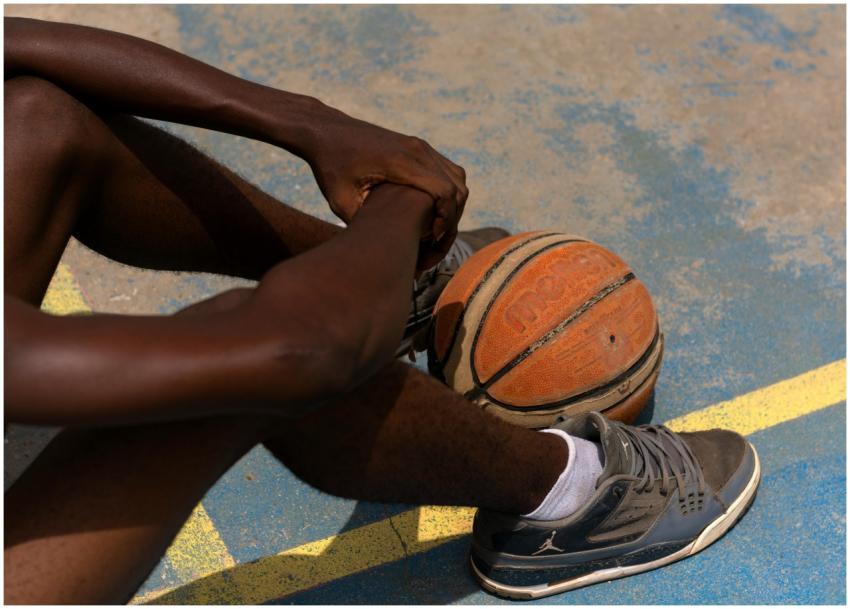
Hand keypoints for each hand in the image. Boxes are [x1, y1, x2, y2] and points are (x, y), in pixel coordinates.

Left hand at [302, 106, 467, 249]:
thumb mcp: (340, 201)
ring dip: (453, 204)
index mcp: (402, 163)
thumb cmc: (330, 167)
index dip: (446, 220)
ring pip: (457, 178)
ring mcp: (420, 145)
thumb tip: (385, 248)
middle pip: (458, 187)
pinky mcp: (418, 146)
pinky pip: (447, 170)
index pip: (446, 192)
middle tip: (435, 240)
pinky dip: (447, 192)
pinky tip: (429, 211)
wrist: (326, 131)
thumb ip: (366, 223)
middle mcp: (417, 150)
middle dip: (453, 217)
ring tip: (435, 228)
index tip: (432, 239)